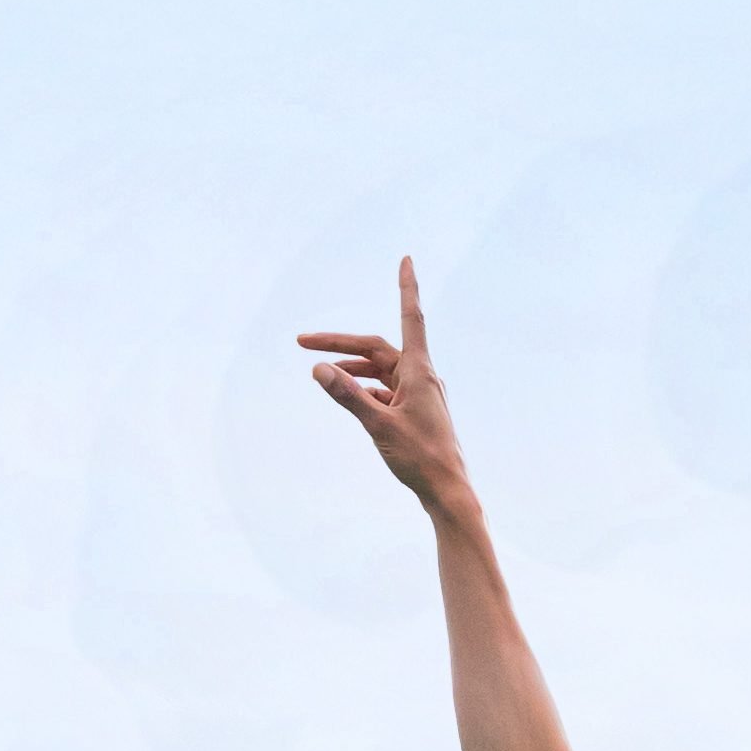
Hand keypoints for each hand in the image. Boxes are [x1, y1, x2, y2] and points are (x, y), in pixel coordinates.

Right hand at [299, 260, 478, 525]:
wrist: (448, 491)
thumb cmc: (420, 458)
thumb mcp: (377, 425)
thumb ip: (347, 395)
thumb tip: (318, 368)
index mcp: (419, 371)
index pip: (411, 317)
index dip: (406, 287)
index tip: (407, 260)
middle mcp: (422, 377)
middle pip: (377, 349)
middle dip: (341, 345)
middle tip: (303, 341)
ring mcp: (419, 395)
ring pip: (380, 371)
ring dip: (351, 369)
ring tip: (321, 374)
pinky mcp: (415, 412)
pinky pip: (386, 391)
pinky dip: (365, 390)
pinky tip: (349, 399)